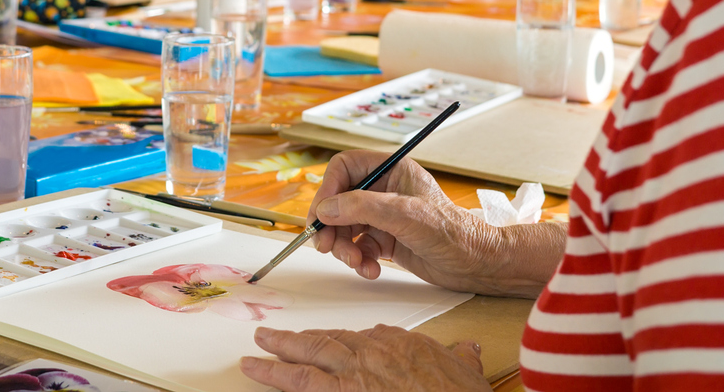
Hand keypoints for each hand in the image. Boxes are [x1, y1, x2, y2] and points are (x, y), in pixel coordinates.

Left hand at [240, 325, 488, 391]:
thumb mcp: (465, 370)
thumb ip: (459, 357)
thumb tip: (467, 349)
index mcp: (397, 342)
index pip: (364, 337)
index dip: (345, 342)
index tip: (334, 345)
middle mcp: (371, 352)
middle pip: (327, 341)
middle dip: (298, 340)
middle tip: (272, 338)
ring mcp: (355, 373)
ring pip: (308, 357)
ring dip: (279, 353)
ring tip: (256, 352)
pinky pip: (304, 385)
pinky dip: (279, 379)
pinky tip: (261, 374)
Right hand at [308, 151, 506, 293]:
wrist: (476, 264)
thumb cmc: (452, 231)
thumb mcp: (404, 214)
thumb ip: (362, 208)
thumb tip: (326, 209)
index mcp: (391, 170)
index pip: (344, 168)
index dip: (328, 189)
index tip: (321, 214)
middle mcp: (384, 190)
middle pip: (338, 201)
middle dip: (331, 226)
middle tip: (325, 246)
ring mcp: (383, 216)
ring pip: (344, 227)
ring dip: (344, 248)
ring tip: (356, 263)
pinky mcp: (385, 240)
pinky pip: (357, 247)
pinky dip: (358, 260)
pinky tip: (371, 270)